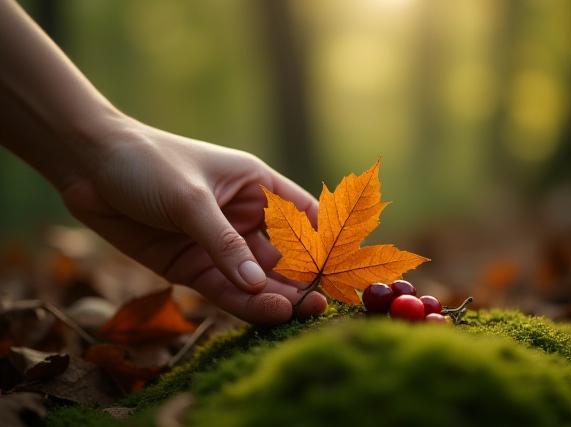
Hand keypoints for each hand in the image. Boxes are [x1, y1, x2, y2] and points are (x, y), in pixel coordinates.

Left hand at [60, 118, 326, 323]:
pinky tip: (266, 311)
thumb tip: (259, 284)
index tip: (342, 265)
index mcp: (256, 186)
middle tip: (321, 302)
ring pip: (256, 276)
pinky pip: (224, 288)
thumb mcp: (190, 199)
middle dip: (302, 276)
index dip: (325, 239)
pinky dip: (244, 301)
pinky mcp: (193, 266)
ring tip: (299, 313)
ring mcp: (219, 244)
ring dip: (276, 294)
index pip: (302, 214)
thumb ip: (224, 244)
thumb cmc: (147, 163)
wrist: (89, 168)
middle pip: (283, 252)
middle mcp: (244, 217)